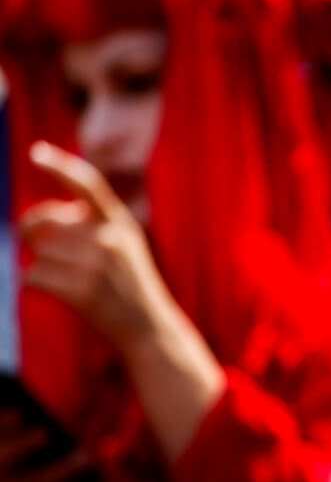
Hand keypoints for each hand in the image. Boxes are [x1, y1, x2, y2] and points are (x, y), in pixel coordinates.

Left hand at [18, 142, 175, 351]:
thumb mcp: (125, 246)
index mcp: (120, 222)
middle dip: (31, 230)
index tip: (37, 153)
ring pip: (39, 252)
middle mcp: (109, 239)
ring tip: (66, 280)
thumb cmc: (130, 286)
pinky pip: (34, 277)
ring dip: (41, 266)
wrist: (150, 328)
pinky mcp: (81, 292)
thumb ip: (95, 226)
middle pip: (45, 222)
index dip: (61, 166)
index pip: (88, 184)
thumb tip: (42, 217)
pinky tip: (54, 292)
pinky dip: (35, 285)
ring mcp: (96, 265)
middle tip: (31, 241)